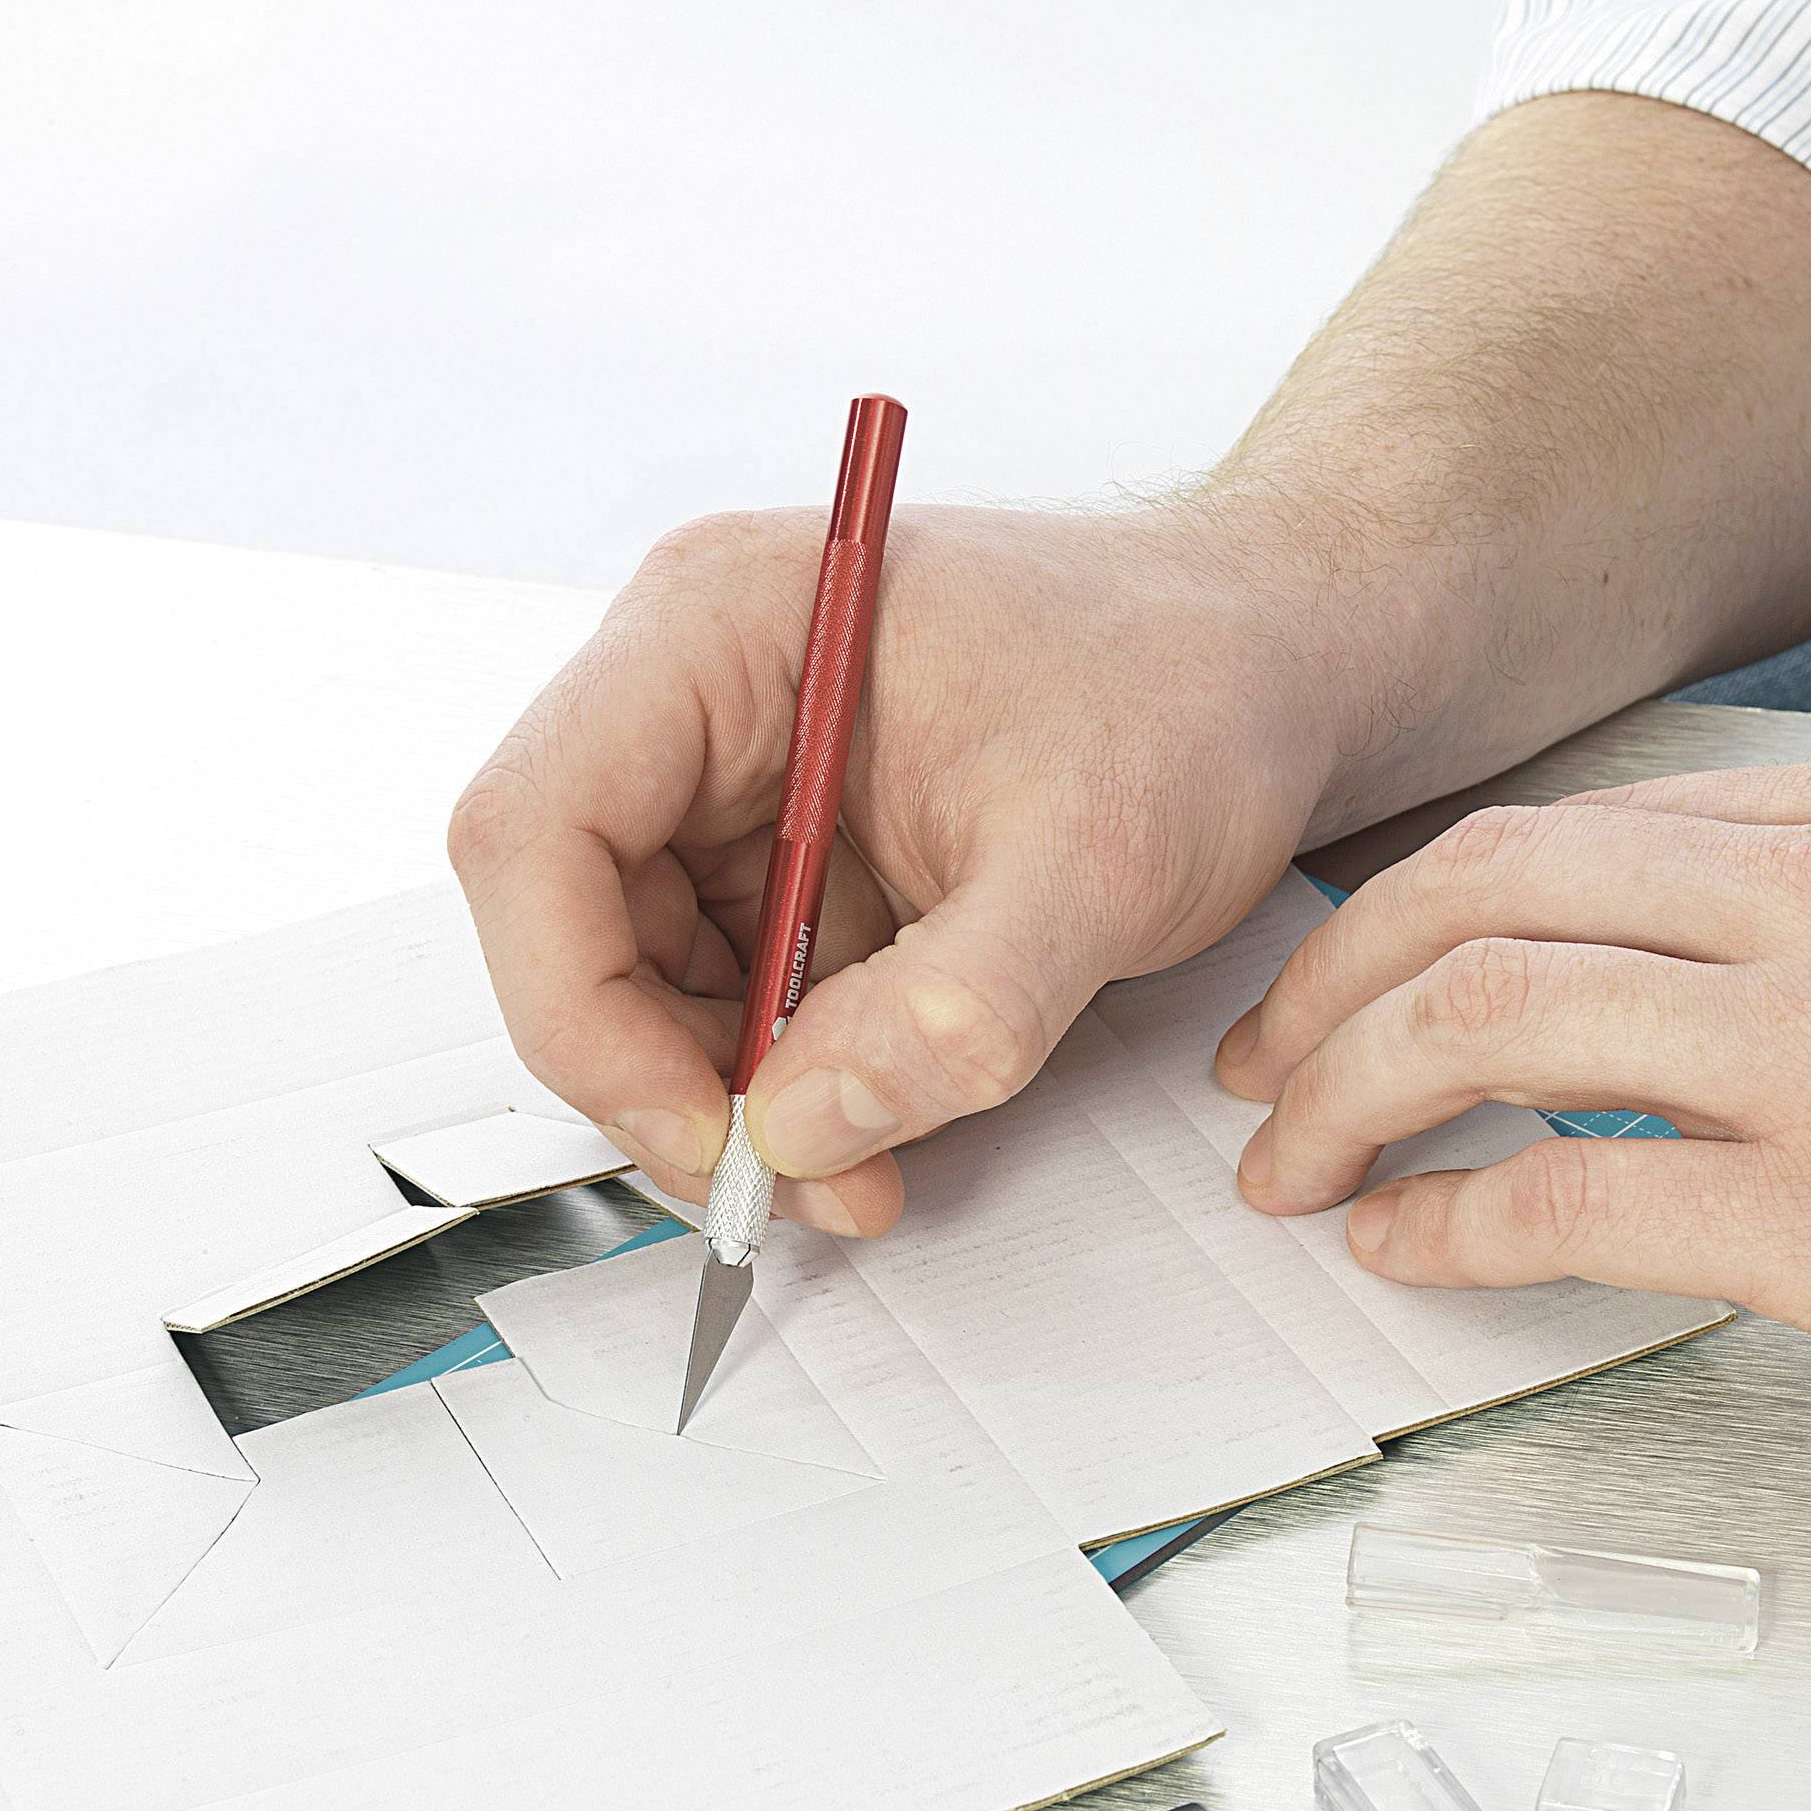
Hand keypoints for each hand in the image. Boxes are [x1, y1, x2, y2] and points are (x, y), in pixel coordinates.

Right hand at [449, 504, 1346, 1232]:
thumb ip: (952, 1012)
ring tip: (864, 1167)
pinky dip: (788, 1076)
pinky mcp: (789, 849)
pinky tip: (877, 1115)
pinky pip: (733, 989)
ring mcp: (739, 777)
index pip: (536, 829)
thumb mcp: (1096, 862)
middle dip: (666, 1079)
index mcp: (726, 626)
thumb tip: (801, 1136)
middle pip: (572, 921)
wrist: (1273, 666)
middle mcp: (700, 692)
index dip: (578, 1009)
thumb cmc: (1195, 687)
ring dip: (733, 1096)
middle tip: (790, 1183)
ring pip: (643, 976)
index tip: (701, 1131)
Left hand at [1216, 741, 1810, 1464]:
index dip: (1417, 903)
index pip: (1571, 824)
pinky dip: (1442, 1216)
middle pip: (1483, 890)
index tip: (1352, 970)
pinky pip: (1564, 1192)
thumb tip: (1695, 935)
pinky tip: (1400, 1245)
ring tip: (1291, 1163)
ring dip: (1343, 1093)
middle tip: (1262, 1060)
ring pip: (1487, 1016)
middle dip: (1324, 977)